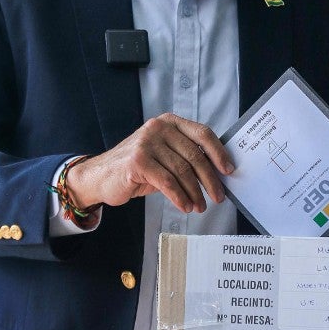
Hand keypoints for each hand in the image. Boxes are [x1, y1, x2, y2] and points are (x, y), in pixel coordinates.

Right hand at [64, 113, 233, 213]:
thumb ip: (185, 156)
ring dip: (194, 193)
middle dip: (209, 180)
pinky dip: (179, 197)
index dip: (219, 153)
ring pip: (182, 172)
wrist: (100, 177)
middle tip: (217, 197)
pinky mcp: (137, 162)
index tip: (228, 171)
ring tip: (199, 206)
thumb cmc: (136, 168)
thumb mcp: (163, 155)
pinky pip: (167, 183)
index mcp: (168, 122)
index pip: (202, 133)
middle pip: (194, 155)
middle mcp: (157, 128)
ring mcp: (146, 143)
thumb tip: (217, 172)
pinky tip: (184, 206)